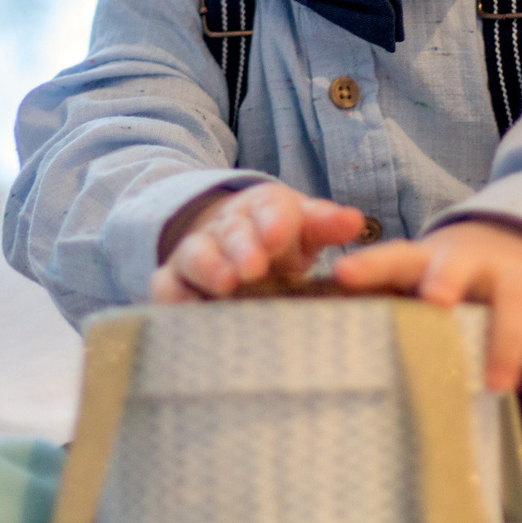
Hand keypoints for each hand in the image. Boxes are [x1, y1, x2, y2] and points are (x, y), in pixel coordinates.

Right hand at [152, 183, 367, 301]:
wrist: (235, 243)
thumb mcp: (307, 228)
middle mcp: (226, 227)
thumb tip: (354, 220)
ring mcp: (197, 252)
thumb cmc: (281, 238)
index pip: (268, 208)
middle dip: (241, 247)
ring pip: (195, 254)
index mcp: (264, 209)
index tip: (277, 238)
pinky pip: (167, 288)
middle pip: (231, 232)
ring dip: (208, 268)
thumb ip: (328, 225)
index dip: (271, 222)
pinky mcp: (174, 281)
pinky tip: (190, 314)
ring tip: (224, 286)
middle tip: (253, 268)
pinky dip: (175, 300)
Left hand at [331, 221, 521, 402]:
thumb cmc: (448, 281)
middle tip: (435, 302)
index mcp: (429, 260)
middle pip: (458, 264)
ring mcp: (517, 278)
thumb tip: (322, 355)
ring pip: (516, 299)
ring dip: (506, 339)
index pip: (394, 258)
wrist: (519, 244)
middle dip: (446, 278)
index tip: (342, 275)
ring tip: (497, 385)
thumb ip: (385, 310)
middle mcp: (473, 263)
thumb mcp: (418, 283)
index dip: (369, 266)